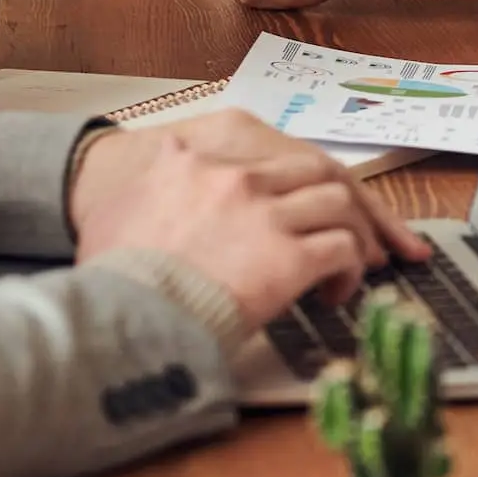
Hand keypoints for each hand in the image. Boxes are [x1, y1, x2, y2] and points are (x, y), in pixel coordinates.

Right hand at [71, 109, 430, 325]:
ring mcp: (265, 214)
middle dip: (348, 202)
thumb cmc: (112, 279)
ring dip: (355, 236)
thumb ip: (153, 183)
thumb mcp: (117, 213)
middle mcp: (236, 178)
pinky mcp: (288, 256)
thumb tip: (165, 165)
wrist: (119, 319)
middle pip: (318, 172)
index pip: (270, 157)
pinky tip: (336, 292)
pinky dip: (349, 270)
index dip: (301, 182)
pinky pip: (342, 252)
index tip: (311, 204)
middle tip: (364, 232)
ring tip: (355, 264)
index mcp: (195, 161)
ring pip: (340, 206)